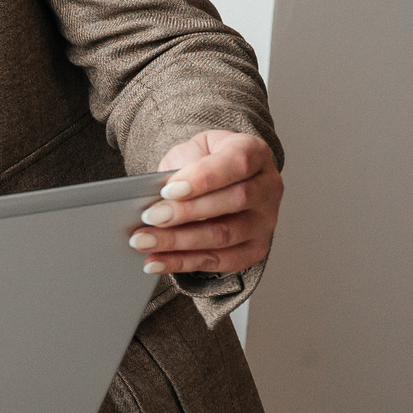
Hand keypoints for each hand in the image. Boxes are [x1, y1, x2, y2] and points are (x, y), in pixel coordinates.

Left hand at [140, 131, 281, 276]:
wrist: (216, 178)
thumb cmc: (203, 161)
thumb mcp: (191, 150)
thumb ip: (181, 166)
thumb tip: (159, 195)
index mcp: (255, 153)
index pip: (236, 164)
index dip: (203, 178)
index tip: (168, 189)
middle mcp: (267, 187)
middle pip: (233, 202)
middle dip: (186, 213)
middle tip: (150, 217)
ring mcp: (266, 221)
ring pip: (225, 236)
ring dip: (179, 241)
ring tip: (145, 241)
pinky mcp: (256, 249)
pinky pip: (220, 261)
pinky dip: (184, 263)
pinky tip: (157, 261)